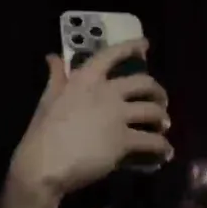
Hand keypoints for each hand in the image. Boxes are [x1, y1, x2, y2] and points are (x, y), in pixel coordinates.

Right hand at [7, 39, 173, 198]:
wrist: (45, 163)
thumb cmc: (42, 132)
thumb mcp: (48, 98)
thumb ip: (56, 77)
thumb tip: (53, 57)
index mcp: (85, 79)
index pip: (111, 55)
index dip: (131, 47)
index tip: (145, 44)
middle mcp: (106, 92)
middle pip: (144, 83)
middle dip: (157, 91)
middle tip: (160, 101)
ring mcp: (117, 116)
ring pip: (154, 111)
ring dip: (163, 119)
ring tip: (163, 126)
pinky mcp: (125, 141)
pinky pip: (153, 141)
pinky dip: (163, 147)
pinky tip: (164, 152)